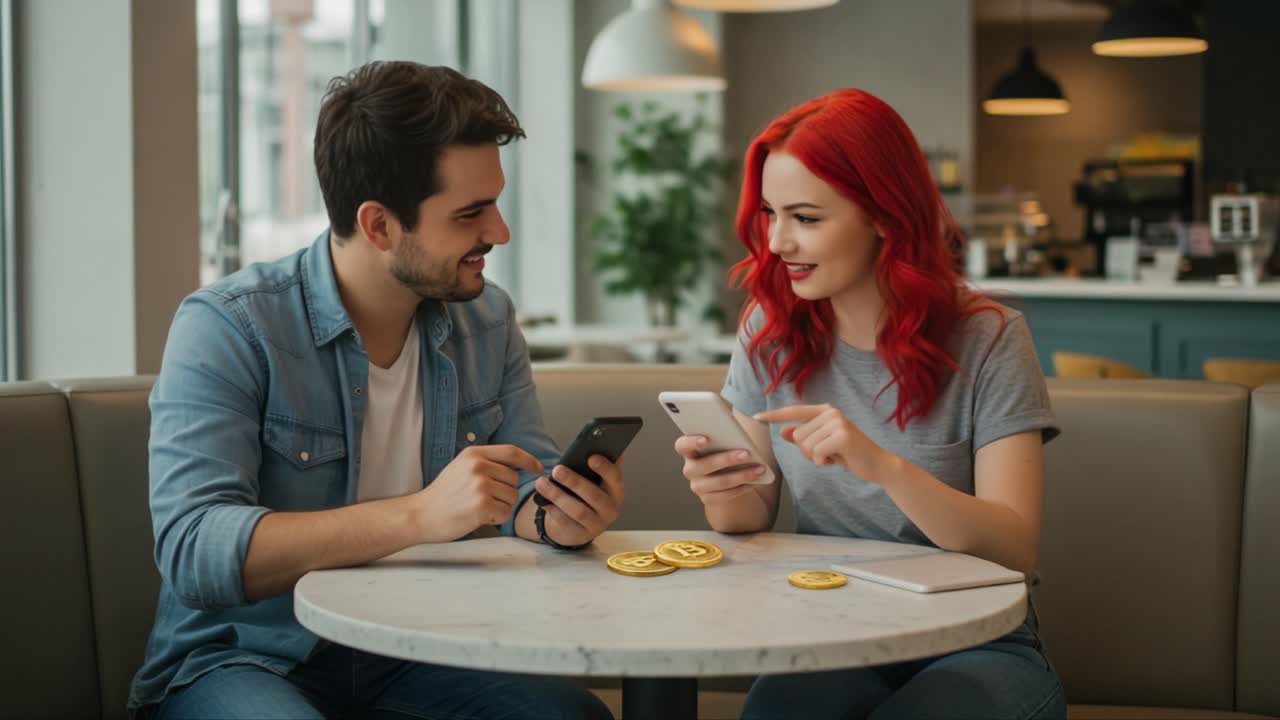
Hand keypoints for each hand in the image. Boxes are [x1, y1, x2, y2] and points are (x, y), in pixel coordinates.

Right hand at [414, 445, 542, 542]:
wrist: (422, 514)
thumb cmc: (443, 493)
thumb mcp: (462, 466)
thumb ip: (487, 462)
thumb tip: (518, 464)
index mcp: (474, 454)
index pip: (512, 452)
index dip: (529, 460)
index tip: (538, 468)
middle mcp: (478, 466)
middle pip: (514, 478)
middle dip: (506, 491)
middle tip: (483, 498)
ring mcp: (480, 486)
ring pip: (512, 497)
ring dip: (501, 506)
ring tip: (478, 507)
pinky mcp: (481, 506)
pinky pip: (505, 512)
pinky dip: (496, 518)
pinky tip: (479, 517)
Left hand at [533, 455, 623, 546]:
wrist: (579, 524)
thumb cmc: (586, 495)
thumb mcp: (593, 481)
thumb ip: (597, 466)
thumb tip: (606, 446)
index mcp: (616, 491)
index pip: (615, 478)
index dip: (605, 468)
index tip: (590, 457)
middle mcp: (610, 510)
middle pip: (594, 496)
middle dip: (574, 482)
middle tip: (557, 470)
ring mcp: (596, 525)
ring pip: (578, 511)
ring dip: (557, 496)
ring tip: (541, 483)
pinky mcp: (580, 535)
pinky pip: (566, 523)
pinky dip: (553, 511)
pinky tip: (542, 500)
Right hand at [674, 435, 768, 506]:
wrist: (725, 471)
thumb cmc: (724, 447)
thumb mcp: (722, 436)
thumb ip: (724, 428)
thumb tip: (740, 418)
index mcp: (688, 450)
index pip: (682, 445)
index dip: (691, 442)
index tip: (706, 439)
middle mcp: (690, 469)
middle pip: (704, 466)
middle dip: (726, 460)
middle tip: (747, 454)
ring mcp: (698, 485)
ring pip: (718, 483)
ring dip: (740, 476)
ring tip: (758, 469)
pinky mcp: (708, 498)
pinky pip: (725, 495)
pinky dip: (742, 488)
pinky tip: (755, 481)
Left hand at [753, 404, 888, 479]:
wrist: (876, 465)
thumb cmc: (848, 454)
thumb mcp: (822, 445)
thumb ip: (803, 437)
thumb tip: (782, 430)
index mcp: (825, 411)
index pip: (794, 411)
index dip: (774, 415)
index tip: (755, 416)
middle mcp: (830, 412)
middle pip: (797, 435)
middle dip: (807, 451)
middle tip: (826, 454)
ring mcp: (837, 422)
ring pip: (805, 445)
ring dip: (816, 457)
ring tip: (834, 456)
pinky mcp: (843, 436)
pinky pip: (816, 452)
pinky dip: (823, 461)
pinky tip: (837, 460)